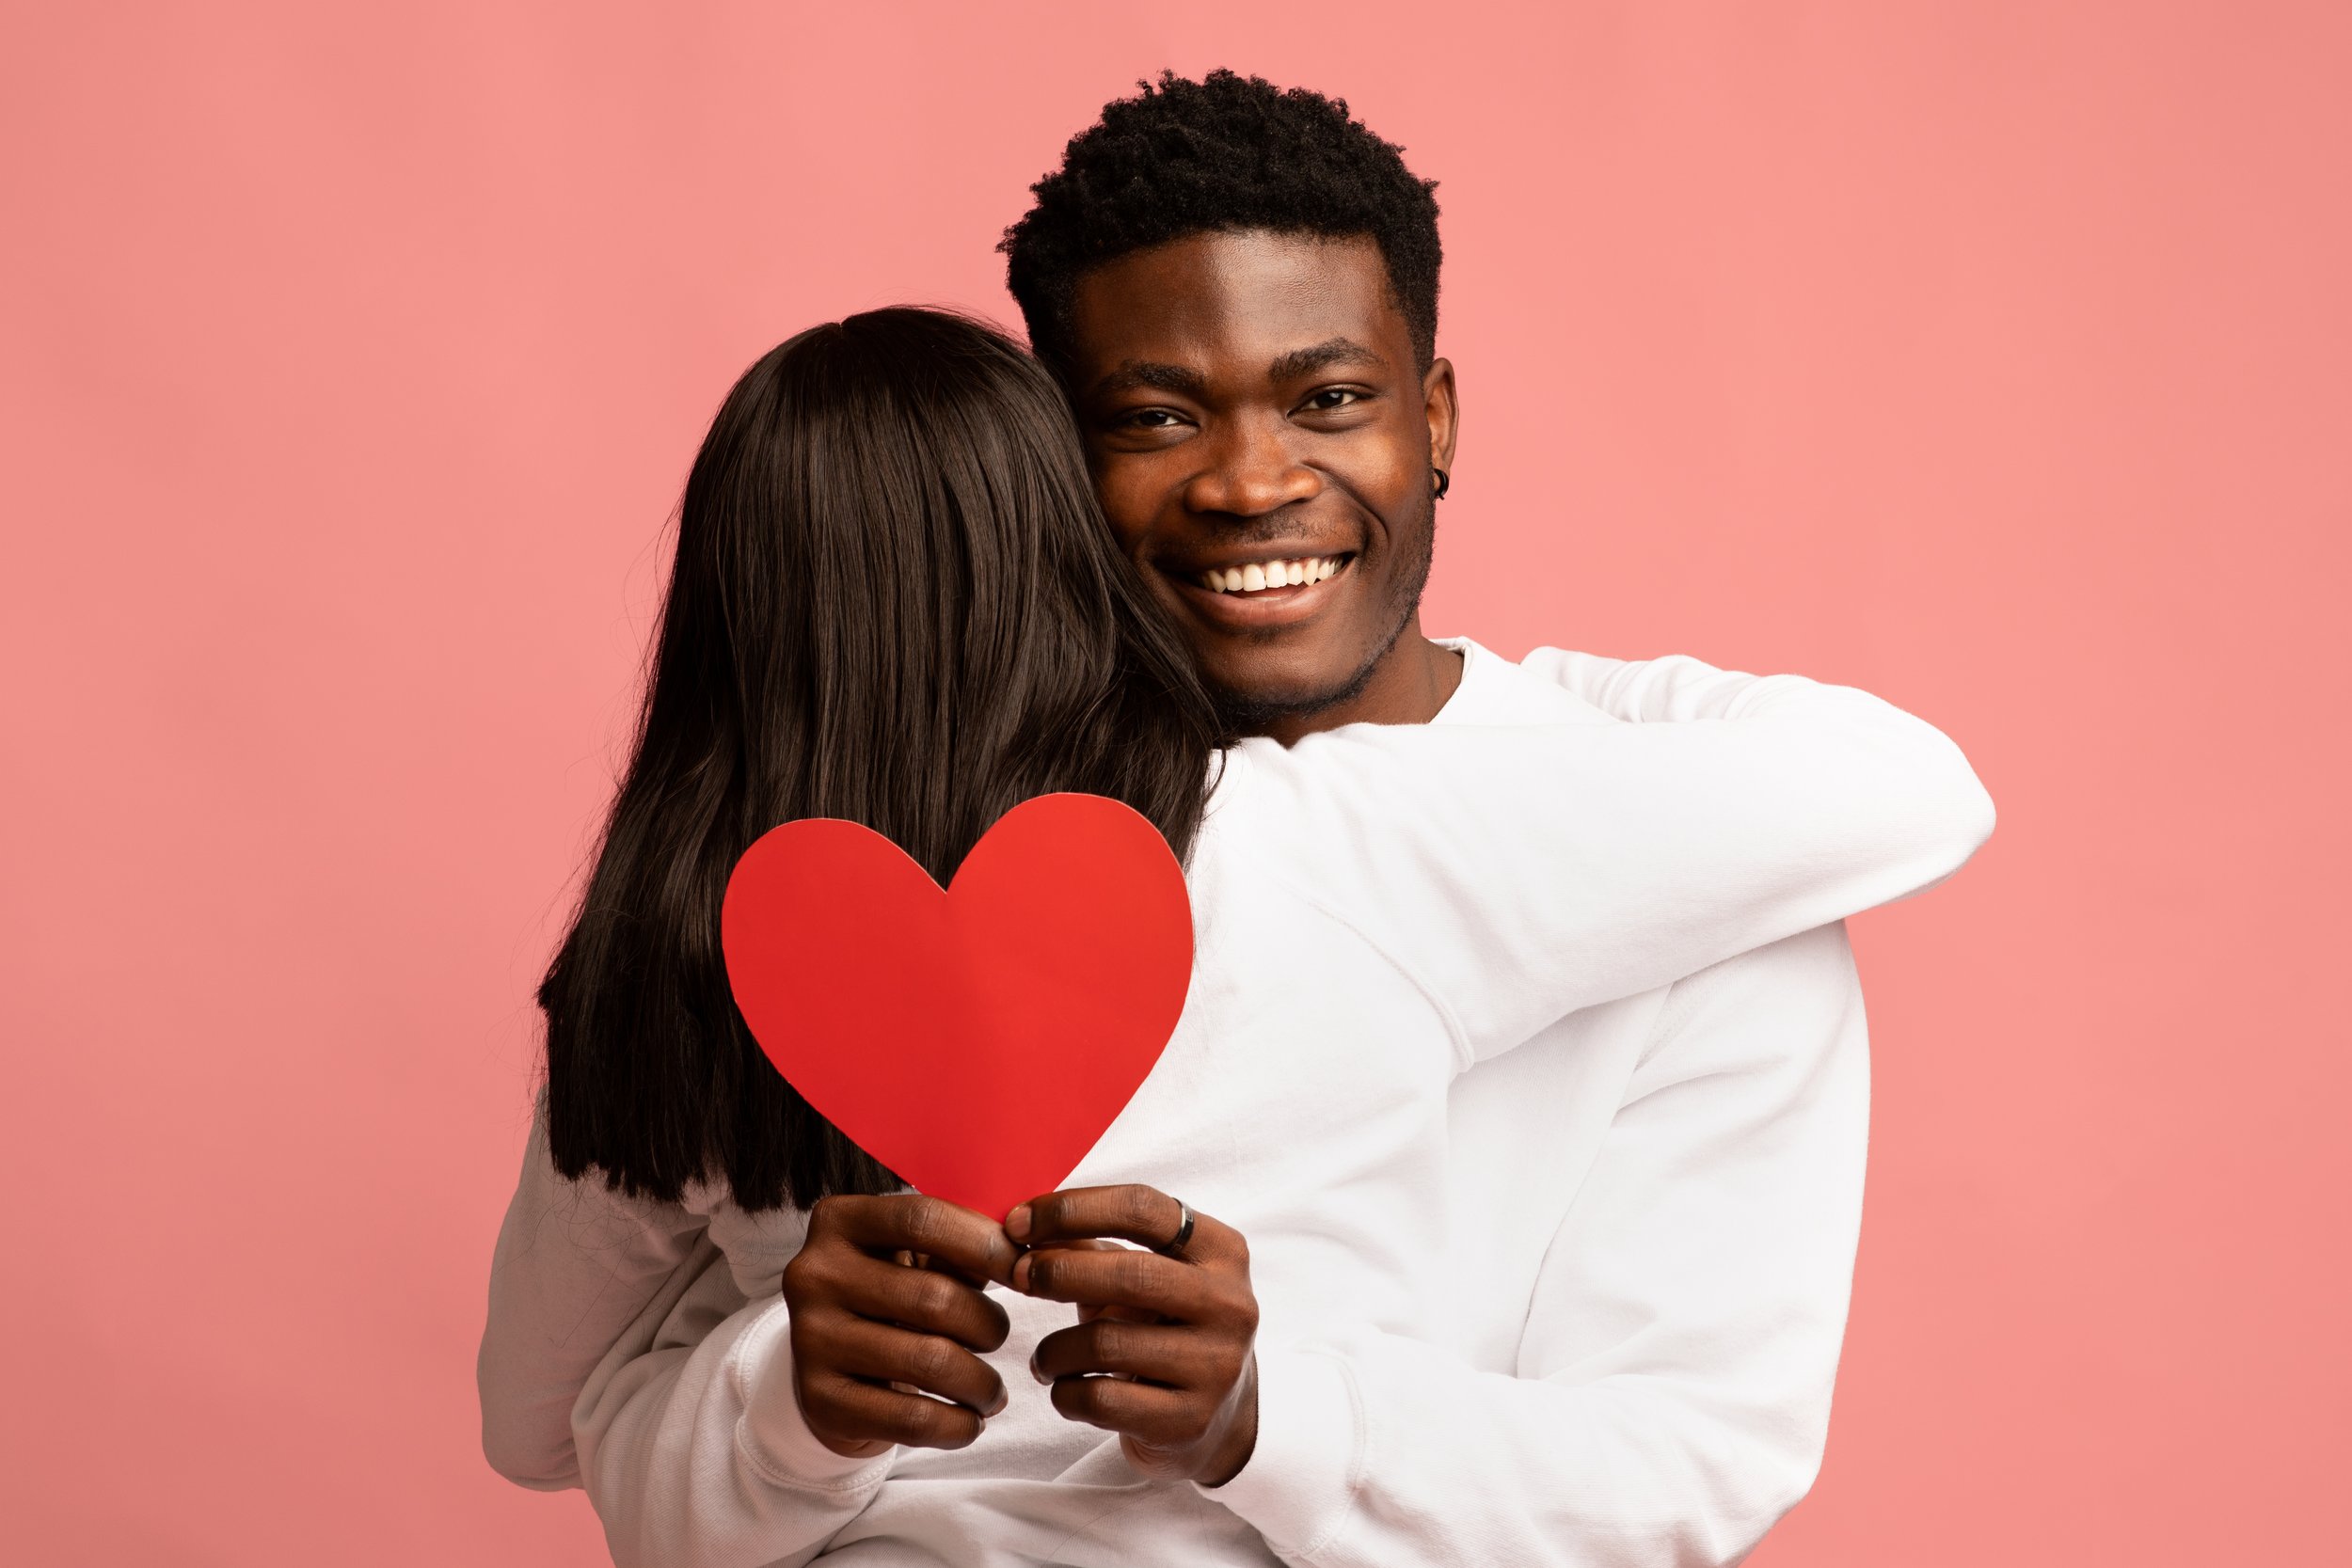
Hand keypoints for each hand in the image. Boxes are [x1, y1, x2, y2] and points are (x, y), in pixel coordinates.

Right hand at [777, 1192, 1020, 1456]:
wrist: (835, 1368)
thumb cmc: (895, 1296)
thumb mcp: (919, 1257)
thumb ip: (964, 1246)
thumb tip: (1029, 1259)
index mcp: (840, 1220)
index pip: (923, 1219)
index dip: (986, 1245)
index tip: (1026, 1271)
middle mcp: (813, 1274)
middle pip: (934, 1297)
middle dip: (988, 1324)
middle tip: (998, 1338)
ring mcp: (810, 1338)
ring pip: (930, 1361)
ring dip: (981, 1383)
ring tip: (992, 1391)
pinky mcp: (819, 1400)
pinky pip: (911, 1419)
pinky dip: (958, 1426)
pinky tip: (969, 1422)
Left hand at [1007, 1185, 1259, 1485]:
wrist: (1217, 1416)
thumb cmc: (1163, 1329)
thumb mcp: (1140, 1277)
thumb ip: (1090, 1246)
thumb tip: (1022, 1226)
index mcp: (1222, 1251)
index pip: (1142, 1209)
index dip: (1071, 1209)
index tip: (1017, 1222)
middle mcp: (1231, 1305)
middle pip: (1128, 1274)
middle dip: (1057, 1272)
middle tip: (1018, 1277)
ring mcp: (1216, 1367)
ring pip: (1105, 1344)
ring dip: (1054, 1350)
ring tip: (1045, 1358)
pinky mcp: (1190, 1421)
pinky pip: (1100, 1401)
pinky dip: (1065, 1393)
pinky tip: (1066, 1390)